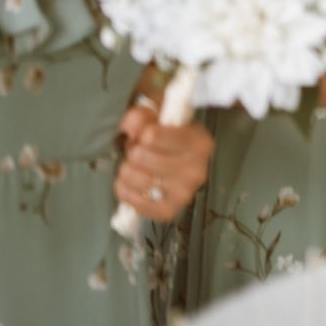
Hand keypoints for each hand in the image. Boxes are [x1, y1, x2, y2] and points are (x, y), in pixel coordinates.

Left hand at [113, 101, 212, 224]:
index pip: (152, 136)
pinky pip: (134, 201)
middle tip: (138, 152)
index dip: (141, 134)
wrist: (177, 160)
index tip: (145, 134)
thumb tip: (129, 131)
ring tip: (133, 166)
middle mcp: (197, 170)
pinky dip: (125, 191)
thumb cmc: (168, 134)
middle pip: (140, 157)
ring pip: (135, 179)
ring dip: (126, 171)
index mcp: (200, 142)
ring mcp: (184, 194)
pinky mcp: (169, 211)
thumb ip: (141, 116)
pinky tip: (129, 183)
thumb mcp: (158, 115)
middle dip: (133, 152)